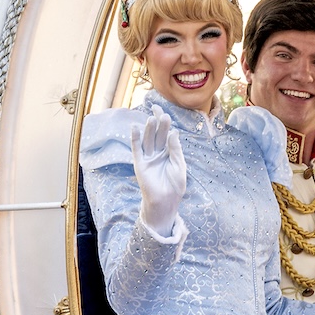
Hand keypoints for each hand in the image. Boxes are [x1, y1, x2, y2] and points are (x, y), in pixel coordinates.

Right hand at [130, 114, 185, 236]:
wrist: (165, 201)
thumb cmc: (175, 185)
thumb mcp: (179, 165)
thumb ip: (175, 149)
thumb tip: (173, 132)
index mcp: (170, 152)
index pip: (167, 134)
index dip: (165, 124)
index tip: (164, 113)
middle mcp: (159, 153)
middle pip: (158, 134)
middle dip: (159, 124)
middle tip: (160, 113)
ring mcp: (149, 157)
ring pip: (148, 140)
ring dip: (148, 129)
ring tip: (151, 119)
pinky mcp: (140, 163)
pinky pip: (137, 149)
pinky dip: (135, 138)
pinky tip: (134, 128)